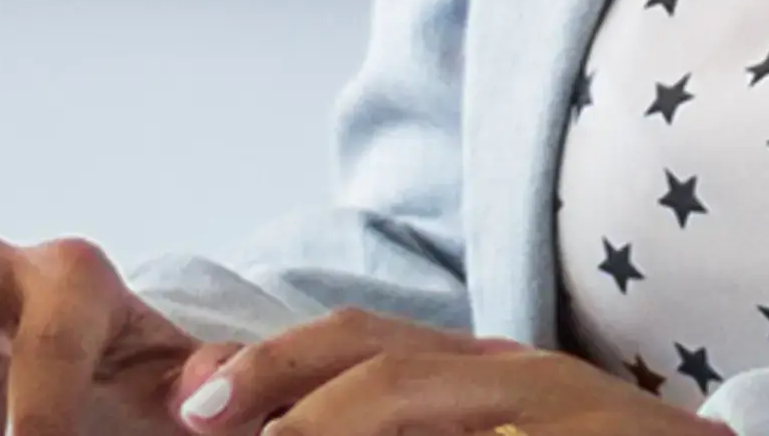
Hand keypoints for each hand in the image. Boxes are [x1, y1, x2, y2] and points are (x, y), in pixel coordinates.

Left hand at [179, 309, 715, 435]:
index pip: (362, 342)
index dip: (270, 364)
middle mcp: (525, 378)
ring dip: (338, 426)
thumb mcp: (492, 427)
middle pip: (384, 366)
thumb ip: (404, 420)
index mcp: (487, 371)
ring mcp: (573, 414)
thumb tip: (282, 428)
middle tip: (206, 425)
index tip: (195, 405)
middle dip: (284, 388)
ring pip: (422, 397)